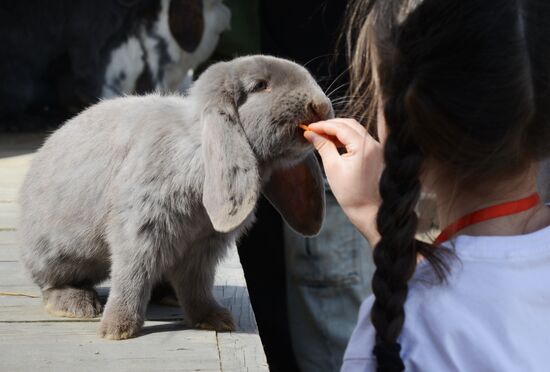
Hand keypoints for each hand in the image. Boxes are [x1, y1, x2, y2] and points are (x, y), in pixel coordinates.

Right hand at [303, 118, 382, 244]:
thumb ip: (322, 146)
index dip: (323, 125)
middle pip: (349, 124)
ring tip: (321, 136)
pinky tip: (334, 143)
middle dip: (330, 125)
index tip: (308, 127)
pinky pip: (360, 139)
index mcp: (364, 146)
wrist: (370, 211)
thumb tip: (310, 133)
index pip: (341, 127)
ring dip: (338, 130)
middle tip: (314, 130)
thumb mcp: (333, 168)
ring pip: (355, 130)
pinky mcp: (377, 154)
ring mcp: (377, 148)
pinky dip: (346, 138)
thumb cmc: (351, 194)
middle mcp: (374, 143)